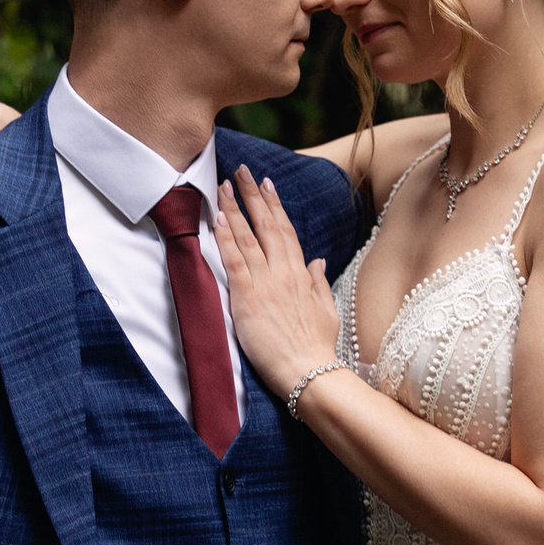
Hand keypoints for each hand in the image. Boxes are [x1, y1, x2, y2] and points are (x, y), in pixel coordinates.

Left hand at [217, 167, 340, 397]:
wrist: (309, 373)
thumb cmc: (317, 347)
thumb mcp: (326, 311)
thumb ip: (319, 283)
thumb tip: (317, 261)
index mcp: (301, 274)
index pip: (286, 231)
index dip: (274, 206)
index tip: (266, 185)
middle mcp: (284, 272)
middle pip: (266, 225)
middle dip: (252, 196)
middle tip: (242, 171)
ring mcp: (266, 283)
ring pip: (247, 237)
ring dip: (233, 209)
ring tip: (222, 186)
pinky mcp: (248, 297)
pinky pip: (234, 261)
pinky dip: (226, 238)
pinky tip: (218, 219)